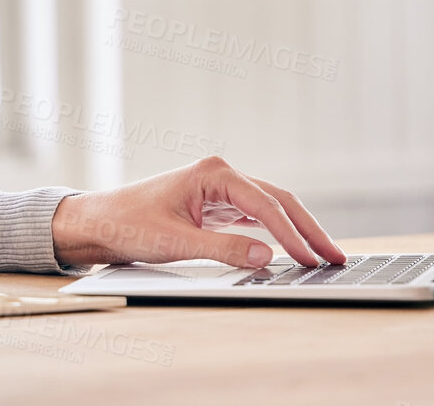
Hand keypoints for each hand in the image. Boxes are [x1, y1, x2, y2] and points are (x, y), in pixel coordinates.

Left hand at [50, 155, 346, 269]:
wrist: (98, 222)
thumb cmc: (128, 224)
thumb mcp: (175, 242)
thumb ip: (223, 249)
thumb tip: (268, 255)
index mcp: (213, 173)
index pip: (266, 205)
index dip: (293, 235)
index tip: (313, 260)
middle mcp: (220, 175)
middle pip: (277, 200)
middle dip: (308, 229)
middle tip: (336, 257)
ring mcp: (219, 190)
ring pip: (270, 208)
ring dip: (296, 231)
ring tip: (323, 256)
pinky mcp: (214, 206)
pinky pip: (255, 218)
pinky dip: (275, 233)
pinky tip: (291, 249)